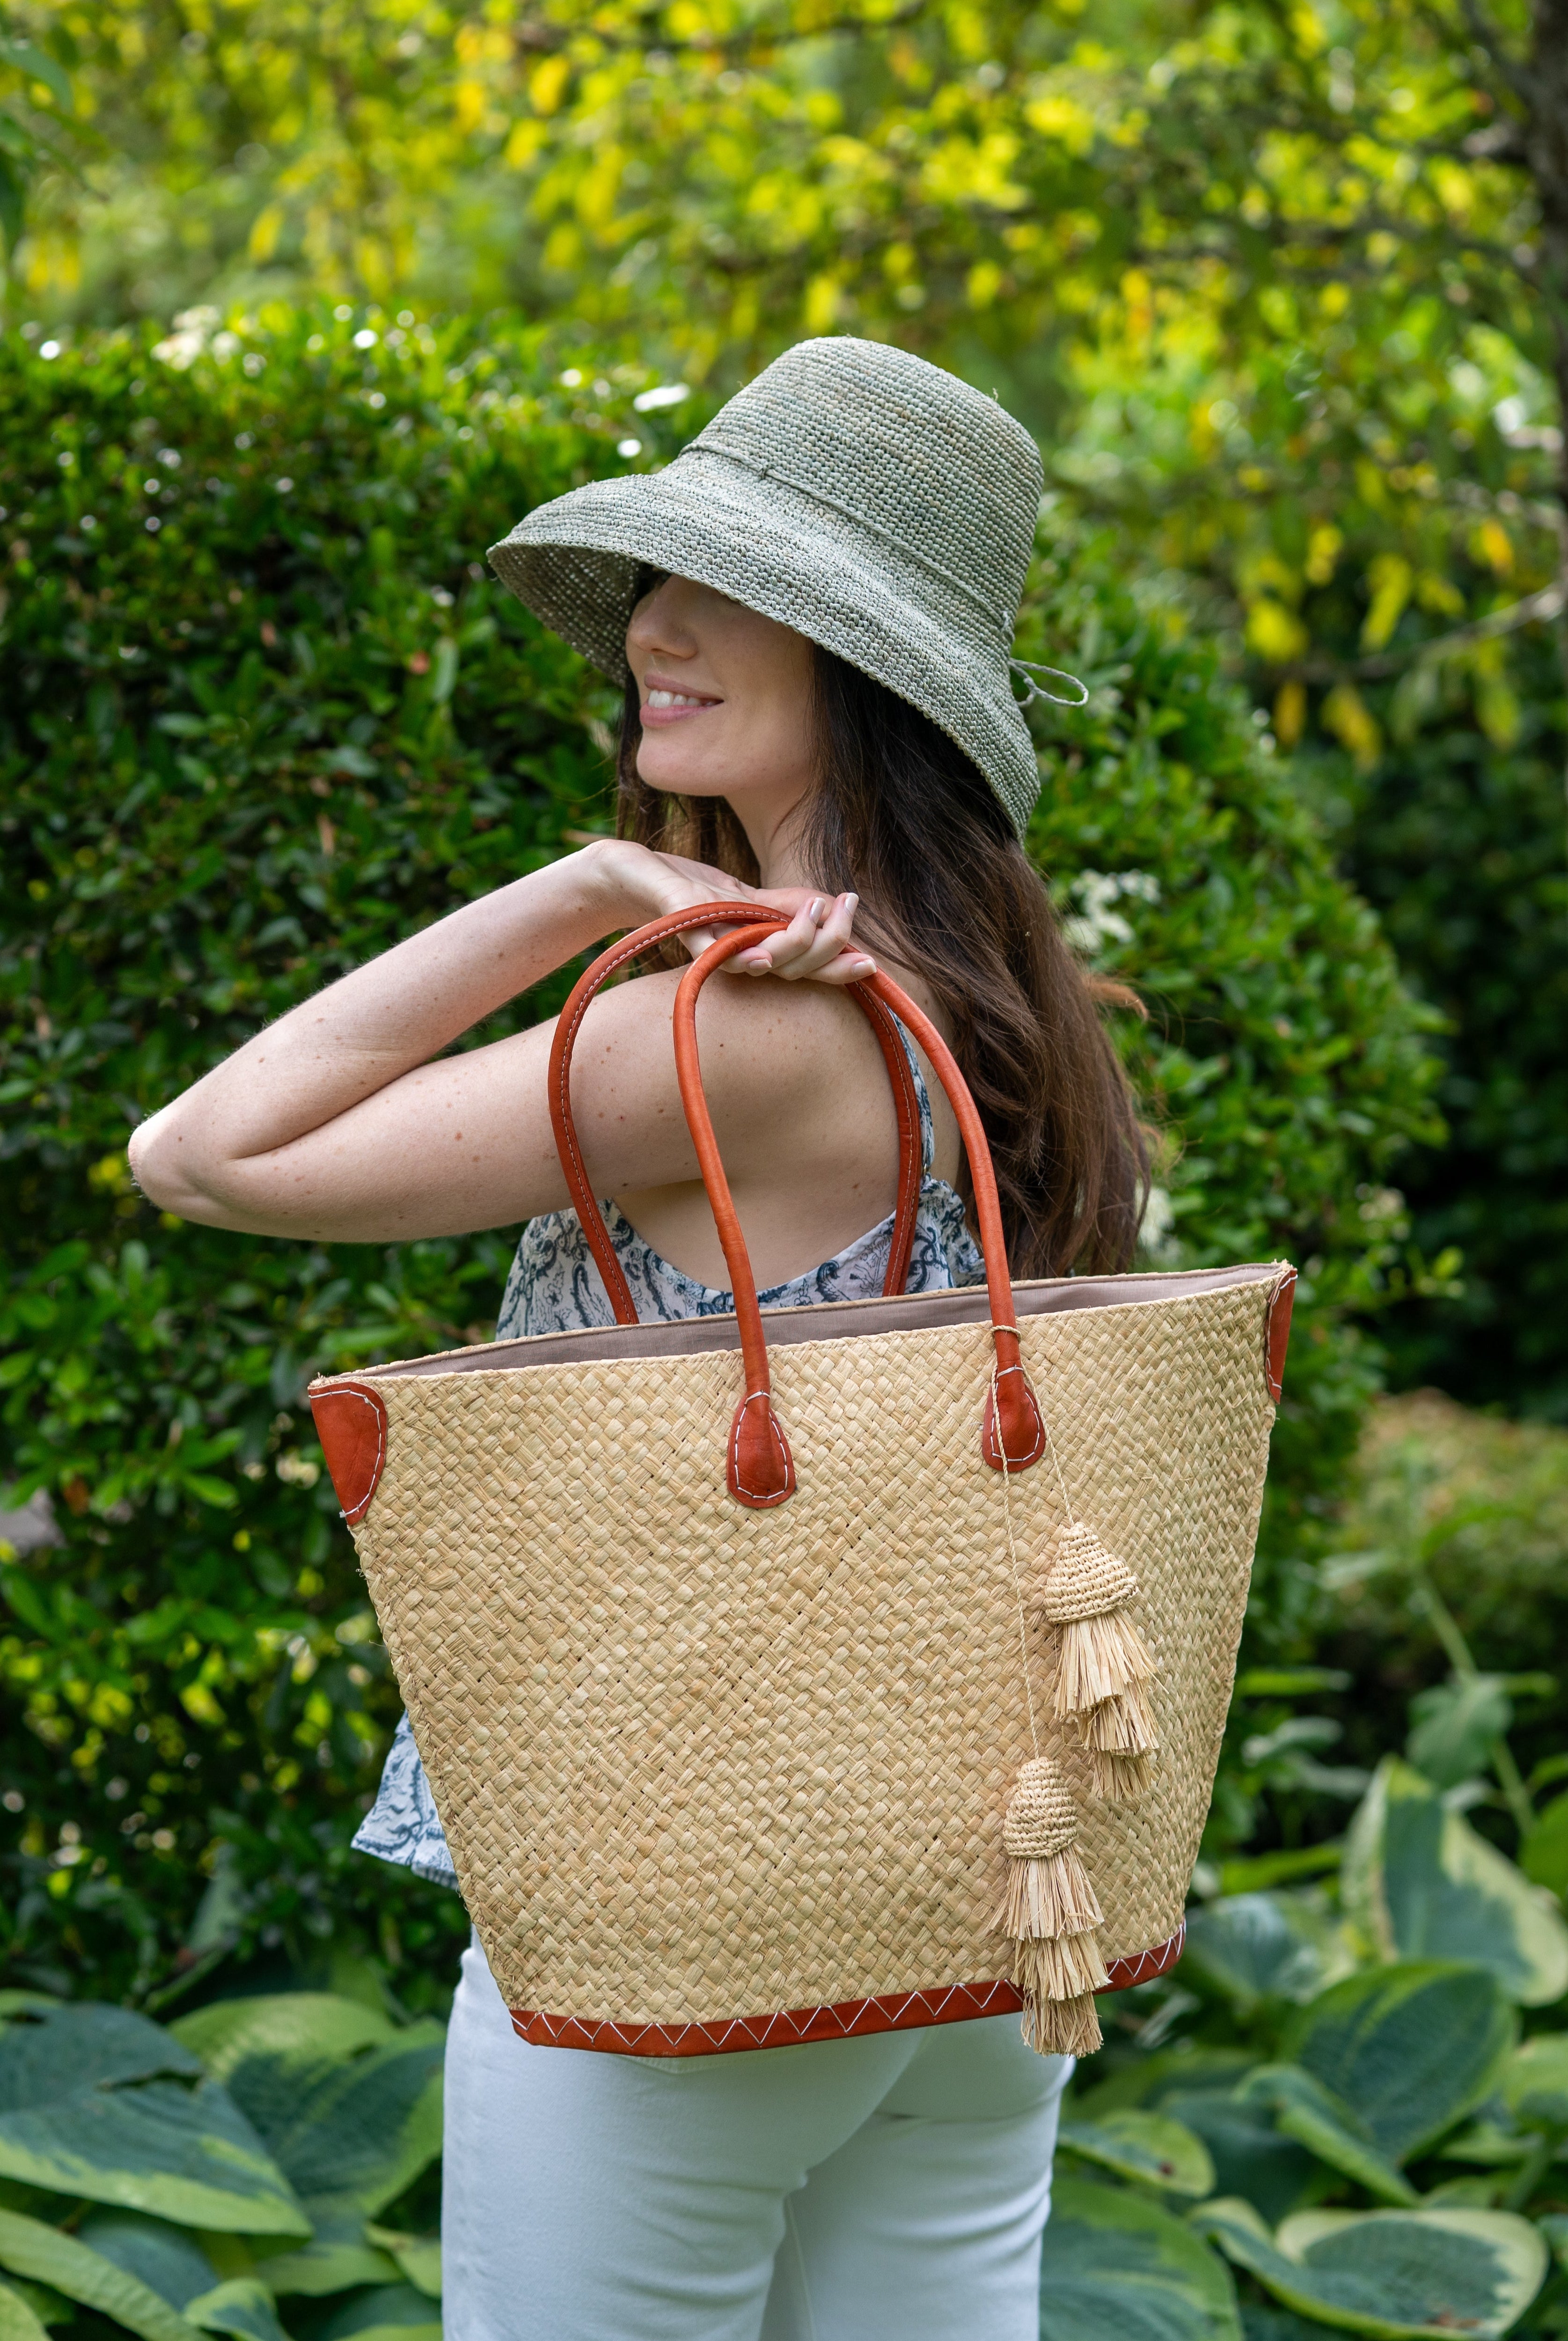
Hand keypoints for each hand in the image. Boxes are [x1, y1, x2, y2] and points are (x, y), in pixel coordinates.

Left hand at [589, 841, 875, 986]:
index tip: (870, 960)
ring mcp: (709, 943)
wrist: (631, 877)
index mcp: (758, 951)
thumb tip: (838, 905)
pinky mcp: (680, 923)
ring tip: (810, 912)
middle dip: (824, 943)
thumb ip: (787, 907)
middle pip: (793, 967)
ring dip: (790, 944)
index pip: (809, 968)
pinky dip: (729, 952)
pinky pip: (705, 945)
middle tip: (835, 908)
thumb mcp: (749, 897)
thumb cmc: (691, 893)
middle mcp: (736, 956)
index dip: (840, 968)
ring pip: (759, 961)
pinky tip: (756, 957)